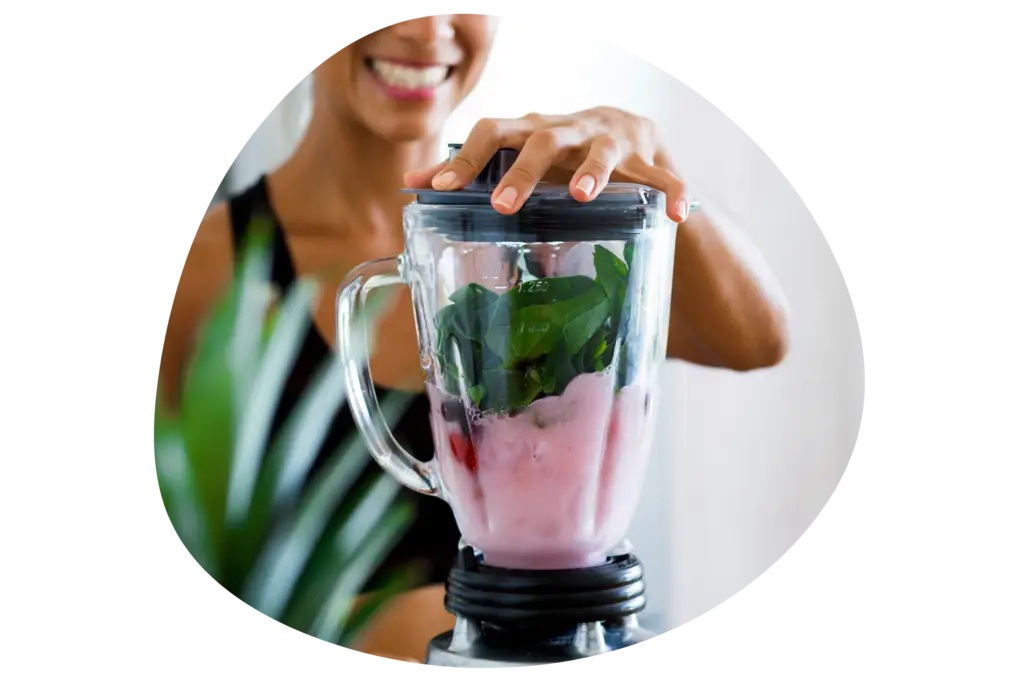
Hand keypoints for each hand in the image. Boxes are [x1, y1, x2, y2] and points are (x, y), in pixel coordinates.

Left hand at [403, 108, 690, 222]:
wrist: (626, 131)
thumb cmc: (557, 153)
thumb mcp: (516, 156)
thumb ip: (470, 171)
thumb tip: (410, 186)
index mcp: (530, 130)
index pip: (491, 133)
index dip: (465, 159)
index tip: (440, 188)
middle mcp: (568, 130)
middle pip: (542, 140)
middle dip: (523, 172)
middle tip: (505, 206)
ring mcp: (610, 141)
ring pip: (602, 151)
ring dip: (592, 171)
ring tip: (582, 196)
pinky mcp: (648, 158)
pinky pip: (663, 176)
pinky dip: (672, 192)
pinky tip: (679, 215)